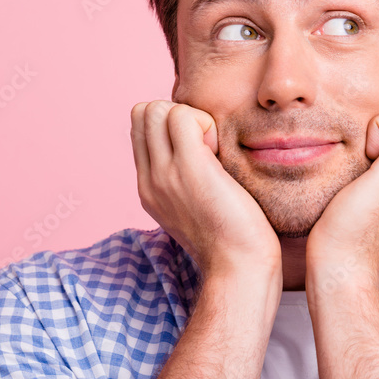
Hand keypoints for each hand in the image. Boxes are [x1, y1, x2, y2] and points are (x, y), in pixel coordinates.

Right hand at [130, 101, 280, 277]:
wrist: (239, 268)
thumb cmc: (233, 240)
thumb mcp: (197, 207)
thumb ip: (187, 181)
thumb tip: (203, 151)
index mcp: (150, 188)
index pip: (140, 128)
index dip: (171, 124)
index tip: (201, 148)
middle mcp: (150, 180)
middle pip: (143, 112)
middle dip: (178, 114)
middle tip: (207, 145)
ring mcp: (165, 174)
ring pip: (157, 109)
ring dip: (191, 117)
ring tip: (213, 148)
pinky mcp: (189, 169)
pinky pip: (182, 116)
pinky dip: (205, 122)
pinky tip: (220, 151)